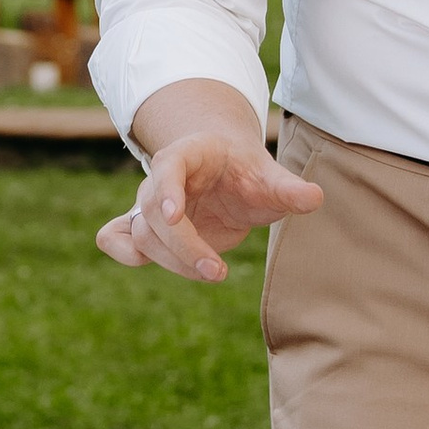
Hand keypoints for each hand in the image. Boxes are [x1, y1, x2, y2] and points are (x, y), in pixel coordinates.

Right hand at [95, 128, 322, 282]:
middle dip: (183, 247)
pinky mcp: (145, 229)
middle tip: (218, 271)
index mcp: (187, 154)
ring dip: (173, 262)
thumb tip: (314, 198)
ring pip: (142, 237)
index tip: (174, 217)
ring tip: (215, 273)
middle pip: (152, 214)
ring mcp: (149, 205)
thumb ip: (288, 188)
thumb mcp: (270, 176)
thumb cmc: (247, 171)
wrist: (227, 171)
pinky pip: (114, 237)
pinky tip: (144, 265)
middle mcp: (160, 179)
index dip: (168, 191)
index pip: (167, 168)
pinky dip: (121, 252)